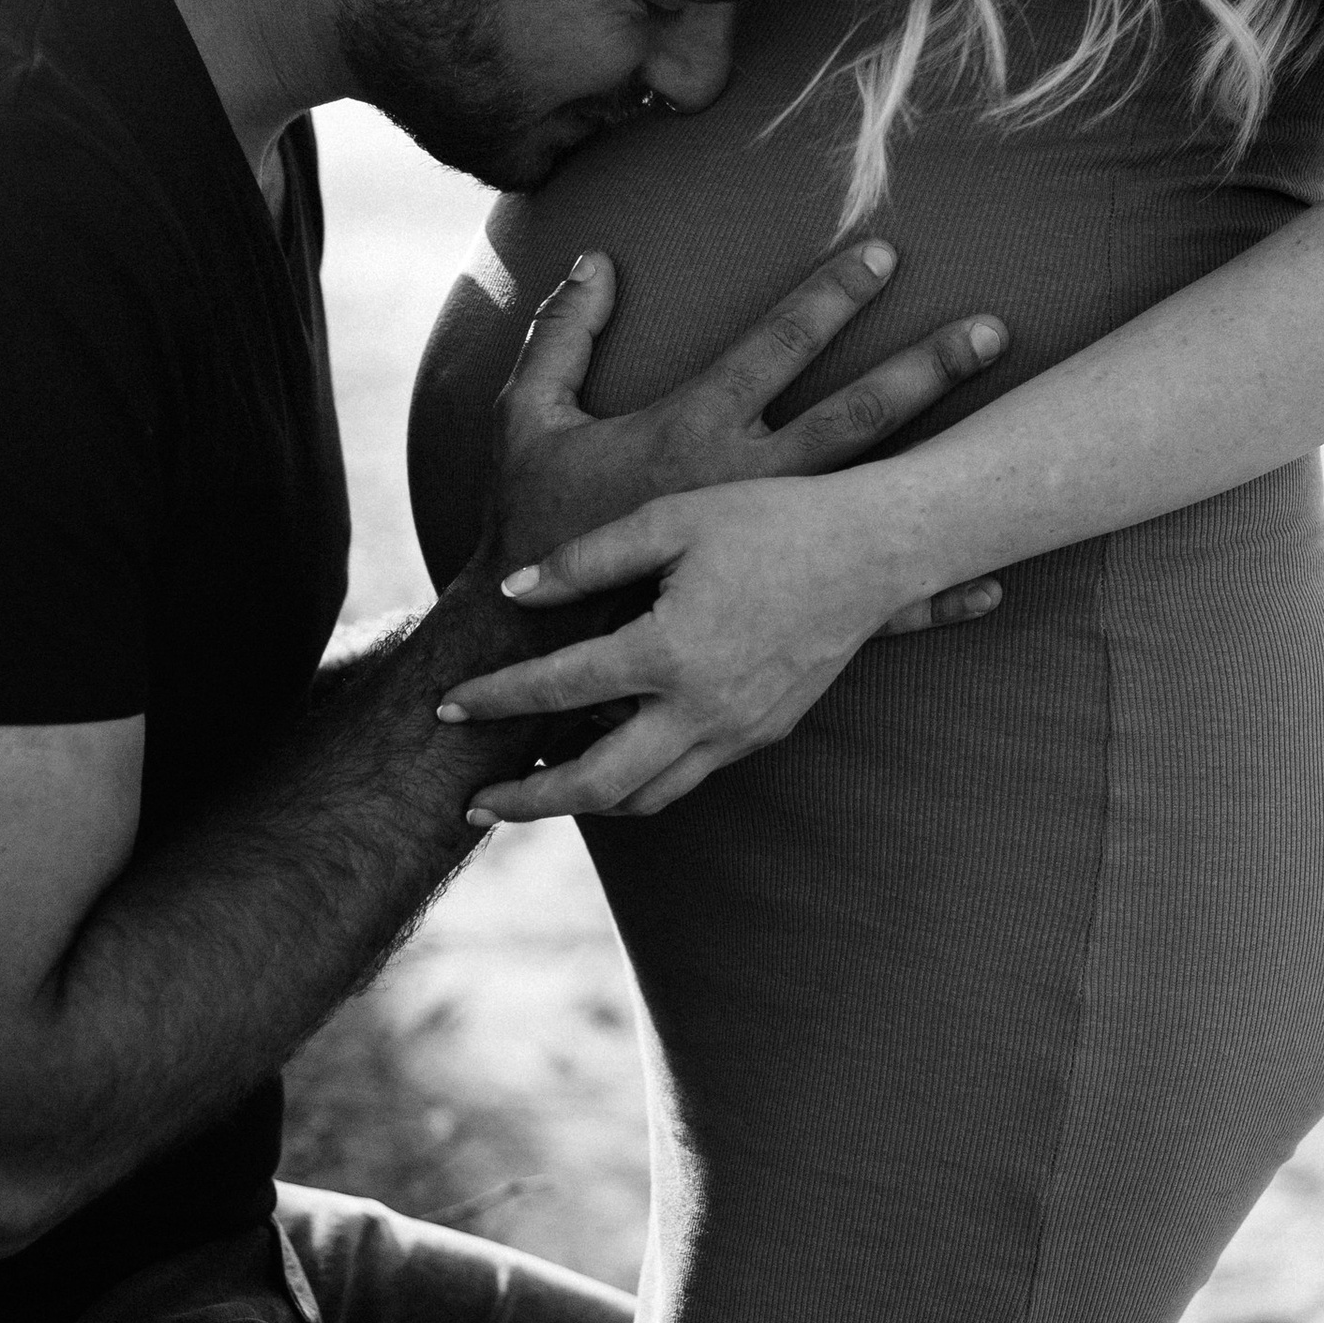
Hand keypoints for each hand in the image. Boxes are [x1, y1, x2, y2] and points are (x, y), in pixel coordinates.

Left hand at [437, 465, 999, 823]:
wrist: (878, 549)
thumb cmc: (772, 518)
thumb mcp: (669, 520)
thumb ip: (585, 561)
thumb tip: (514, 594)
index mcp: (669, 651)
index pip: (557, 690)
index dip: (493, 700)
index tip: (445, 708)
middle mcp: (702, 708)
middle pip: (595, 784)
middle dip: (526, 800)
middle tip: (471, 804)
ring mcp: (738, 730)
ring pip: (646, 796)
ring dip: (582, 802)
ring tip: (532, 792)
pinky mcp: (764, 732)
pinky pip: (686, 776)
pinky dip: (637, 781)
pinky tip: (607, 760)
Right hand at [492, 234, 1006, 570]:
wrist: (526, 643)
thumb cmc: (527, 525)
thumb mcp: (529, 419)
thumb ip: (564, 335)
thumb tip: (596, 258)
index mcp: (692, 428)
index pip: (777, 343)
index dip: (831, 296)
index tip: (884, 255)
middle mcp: (746, 484)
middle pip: (856, 416)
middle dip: (927, 368)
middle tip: (993, 330)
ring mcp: (770, 552)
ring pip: (877, 498)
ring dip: (950, 470)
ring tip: (1018, 442)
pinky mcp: (776, 609)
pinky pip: (869, 601)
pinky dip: (932, 596)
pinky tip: (991, 582)